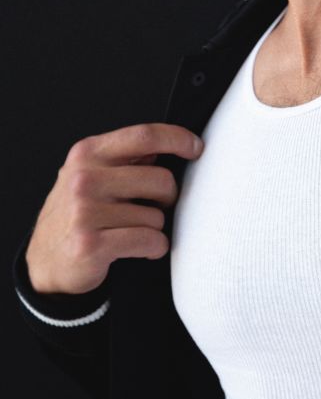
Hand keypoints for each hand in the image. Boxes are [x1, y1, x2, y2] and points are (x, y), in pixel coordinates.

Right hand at [25, 124, 203, 294]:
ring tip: (134, 231)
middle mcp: (84, 179)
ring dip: (155, 227)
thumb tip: (169, 143)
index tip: (196, 148)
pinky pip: (149, 241)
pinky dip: (154, 247)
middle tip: (156, 207)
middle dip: (168, 197)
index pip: (144, 135)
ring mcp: (85, 212)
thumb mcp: (91, 175)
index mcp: (87, 154)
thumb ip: (125, 158)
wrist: (46, 263)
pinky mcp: (91, 244)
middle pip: (160, 179)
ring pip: (156, 215)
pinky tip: (141, 249)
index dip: (177, 139)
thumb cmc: (78, 214)